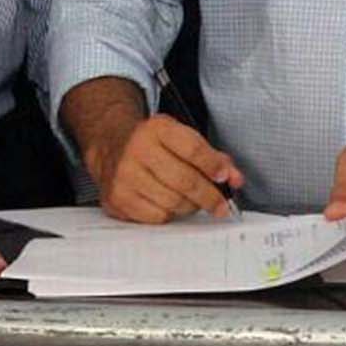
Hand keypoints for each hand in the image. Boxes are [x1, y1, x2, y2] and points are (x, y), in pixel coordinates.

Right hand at [91, 113, 244, 223]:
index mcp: (157, 128)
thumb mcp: (181, 137)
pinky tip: (169, 204)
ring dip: (190, 206)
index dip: (213, 166)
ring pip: (172, 202)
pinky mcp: (118, 198)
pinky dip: (170, 214)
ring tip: (193, 201)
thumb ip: (211, 156)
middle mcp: (137, 149)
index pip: (193, 149)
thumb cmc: (153, 143)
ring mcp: (125, 175)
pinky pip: (156, 216)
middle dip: (209, 196)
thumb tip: (234, 178)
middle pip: (184, 180)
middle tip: (220, 204)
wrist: (112, 144)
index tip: (226, 178)